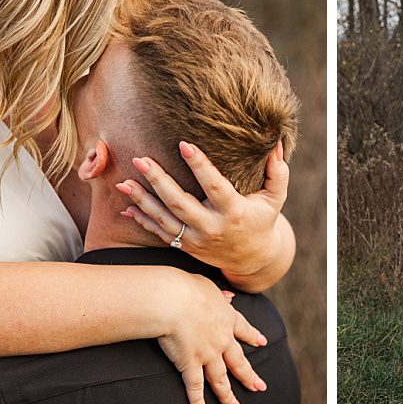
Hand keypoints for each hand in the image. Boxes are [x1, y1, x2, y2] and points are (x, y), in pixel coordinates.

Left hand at [117, 141, 287, 281]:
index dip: (199, 165)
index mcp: (234, 212)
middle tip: (141, 159)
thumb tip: (278, 144)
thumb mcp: (275, 199)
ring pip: (165, 219)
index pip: (214, 186)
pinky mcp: (186, 246)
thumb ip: (278, 173)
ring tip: (124, 182)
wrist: (252, 259)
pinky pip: (160, 233)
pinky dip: (142, 221)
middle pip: (180, 203)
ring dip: (142, 200)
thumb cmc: (262, 220)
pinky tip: (126, 207)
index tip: (184, 144)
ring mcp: (196, 240)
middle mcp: (212, 228)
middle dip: (158, 180)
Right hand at [156, 273, 267, 403]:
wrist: (172, 300)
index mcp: (226, 318)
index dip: (253, 337)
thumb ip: (219, 294)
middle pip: (238, 361)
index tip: (262, 343)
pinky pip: (195, 389)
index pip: (244, 329)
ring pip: (221, 379)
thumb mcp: (207, 285)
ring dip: (228, 395)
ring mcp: (208, 354)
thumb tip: (229, 296)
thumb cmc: (185, 288)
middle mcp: (221, 339)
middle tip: (259, 387)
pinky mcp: (190, 364)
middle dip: (249, 376)